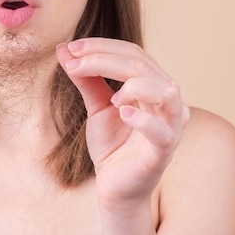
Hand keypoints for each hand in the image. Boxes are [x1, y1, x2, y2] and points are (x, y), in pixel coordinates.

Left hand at [57, 38, 189, 210]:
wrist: (113, 188)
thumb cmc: (111, 146)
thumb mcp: (95, 107)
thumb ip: (86, 79)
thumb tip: (64, 50)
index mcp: (154, 87)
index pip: (134, 54)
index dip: (103, 47)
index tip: (71, 48)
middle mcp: (168, 102)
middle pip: (144, 66)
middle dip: (105, 59)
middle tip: (74, 63)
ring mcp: (170, 126)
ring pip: (164, 91)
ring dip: (133, 85)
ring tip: (109, 98)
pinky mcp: (164, 152)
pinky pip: (163, 131)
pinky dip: (143, 119)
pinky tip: (121, 112)